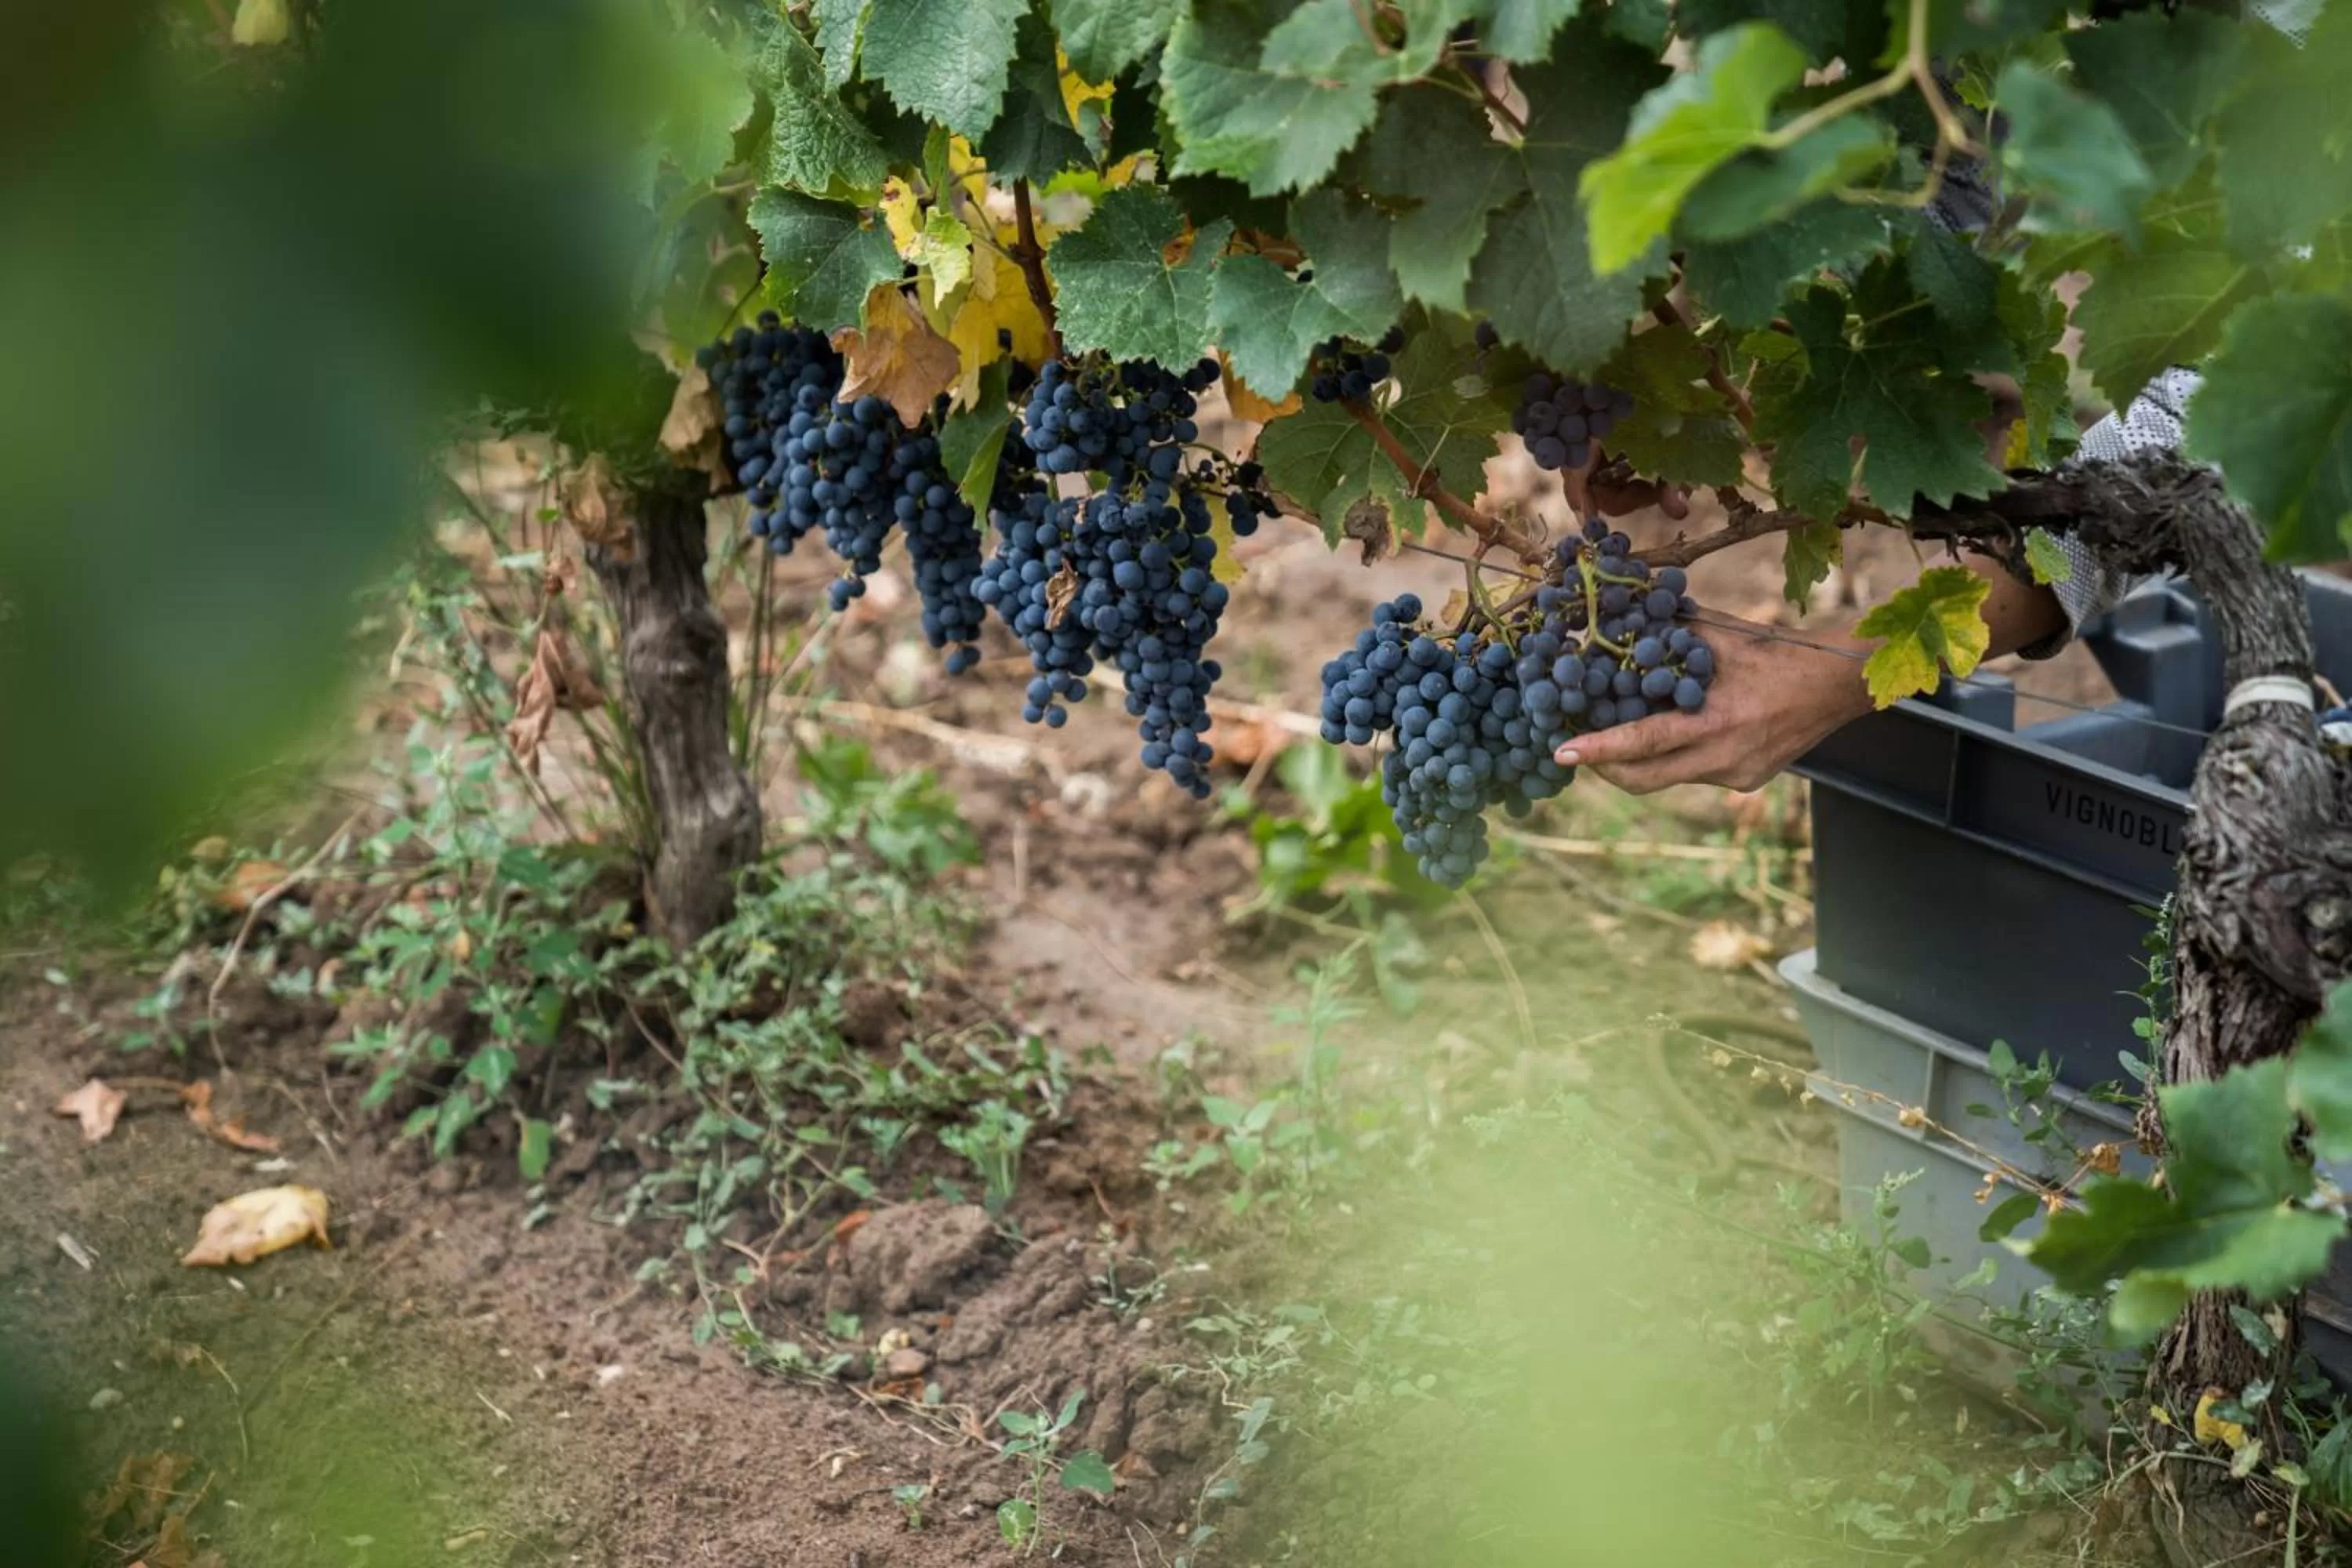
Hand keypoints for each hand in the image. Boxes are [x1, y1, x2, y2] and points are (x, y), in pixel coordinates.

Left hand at [1552, 616, 1873, 793]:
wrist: (1835, 684)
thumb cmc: (1775, 652)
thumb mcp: (1720, 636)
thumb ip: (1670, 633)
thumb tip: (1616, 620)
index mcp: (1716, 722)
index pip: (1643, 744)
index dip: (1598, 749)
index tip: (1561, 751)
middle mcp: (1723, 759)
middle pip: (1644, 779)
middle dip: (1605, 766)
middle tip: (1576, 746)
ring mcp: (1735, 776)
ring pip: (1667, 777)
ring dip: (1639, 759)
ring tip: (1616, 731)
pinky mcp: (1744, 782)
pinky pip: (1694, 773)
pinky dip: (1675, 755)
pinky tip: (1673, 730)